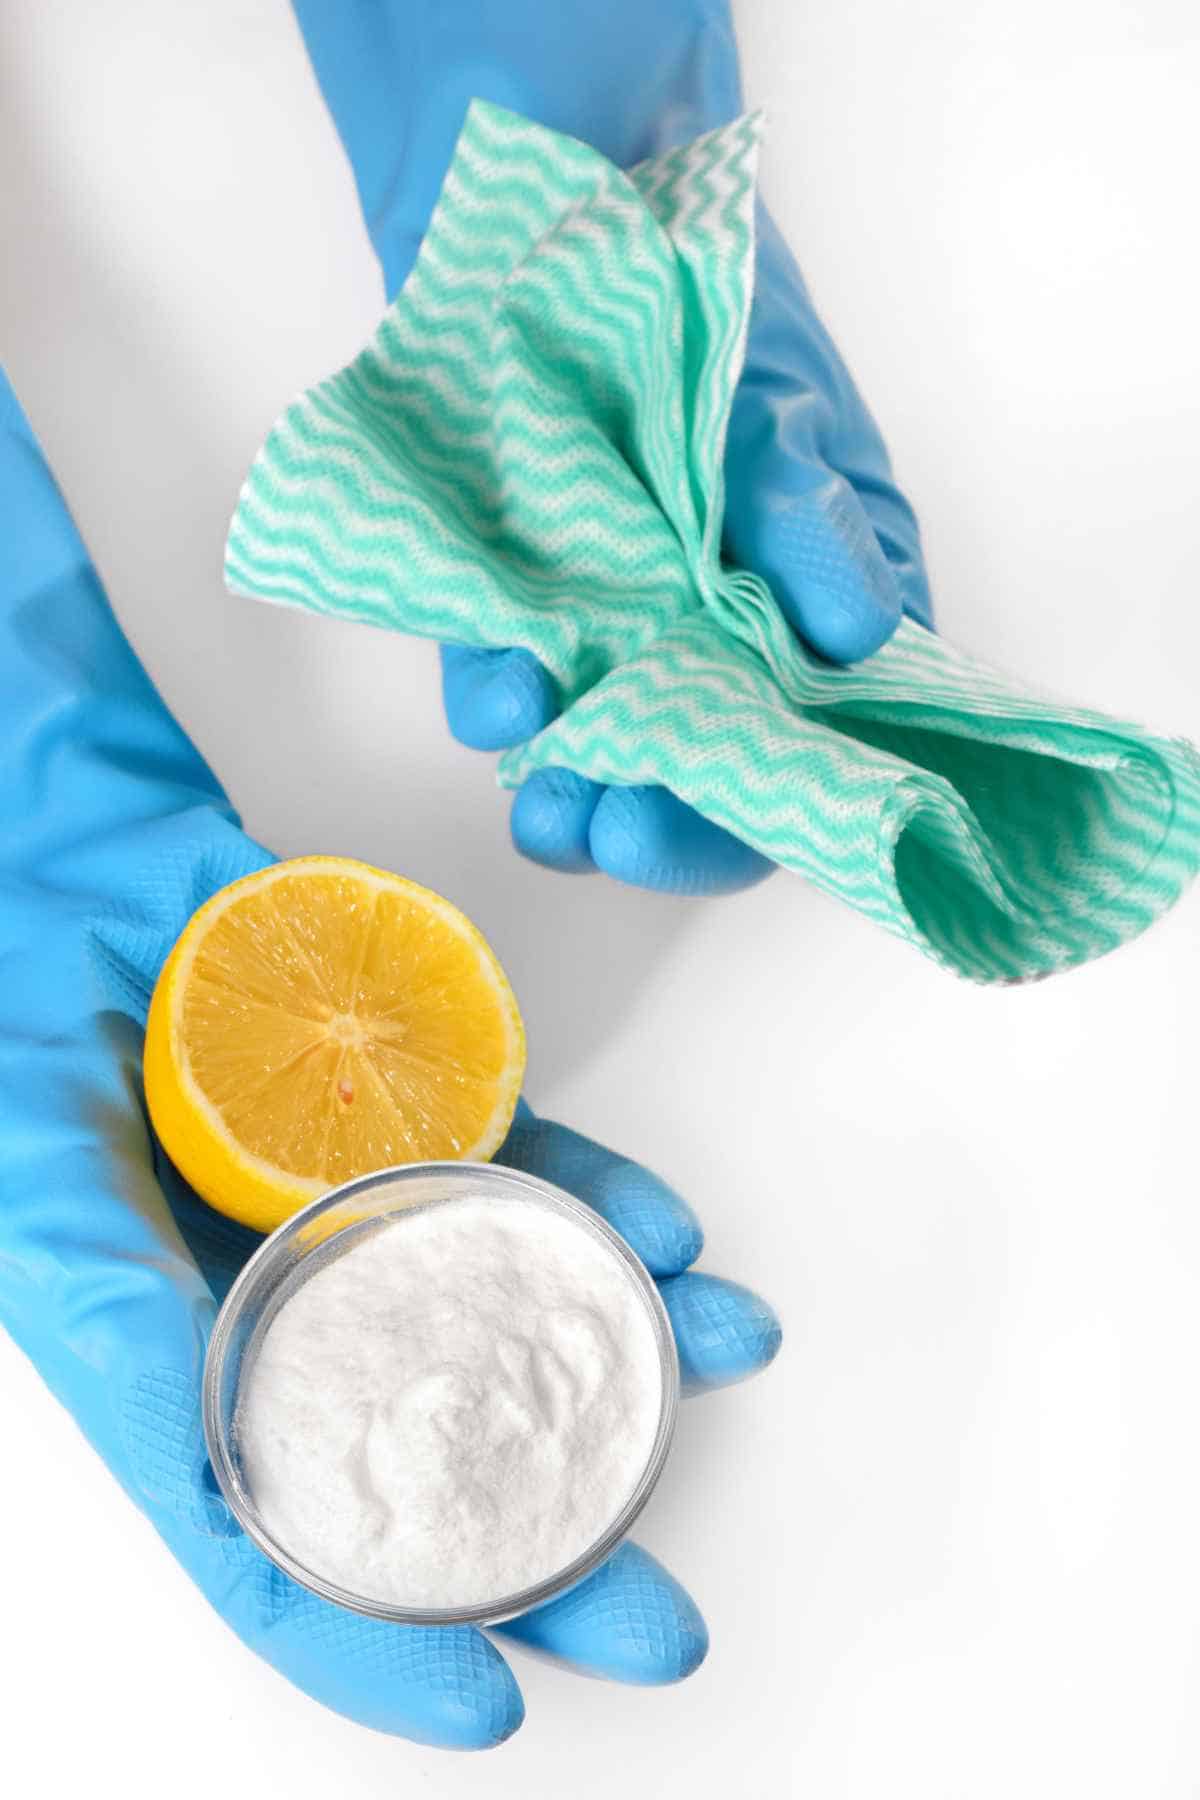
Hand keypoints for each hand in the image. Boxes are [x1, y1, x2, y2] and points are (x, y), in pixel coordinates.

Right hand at [0, 371, 779, 1747]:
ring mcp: (327, 1180)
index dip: (361, 1638)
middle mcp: (247, 1276)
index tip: (490, 1703)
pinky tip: (665, 1223)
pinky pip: (500, 1149)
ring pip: (485, 1291)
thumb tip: (208, 1485)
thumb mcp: (31, 1172)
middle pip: (407, 1440)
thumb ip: (110, 1317)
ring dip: (611, 1335)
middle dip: (543, 1532)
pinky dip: (585, 1189)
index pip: (253, 1533)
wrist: (41, 805)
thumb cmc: (4, 972)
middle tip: (660, 1608)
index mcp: (138, 1336)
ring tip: (718, 1353)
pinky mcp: (381, 1081)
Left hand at [292, 0, 933, 893]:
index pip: (811, 755)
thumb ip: (818, 524)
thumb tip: (861, 632)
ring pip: (598, 751)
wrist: (565, 230)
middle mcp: (713, 649)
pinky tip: (506, 697)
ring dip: (572, 792)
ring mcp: (613, 635)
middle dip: (659, 823)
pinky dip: (502, 697)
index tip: (736, 824)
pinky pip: (506, 677)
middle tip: (619, 832)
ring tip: (554, 809)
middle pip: (698, 782)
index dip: (776, 811)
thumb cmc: (711, 323)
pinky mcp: (519, 606)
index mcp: (812, 624)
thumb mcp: (785, 416)